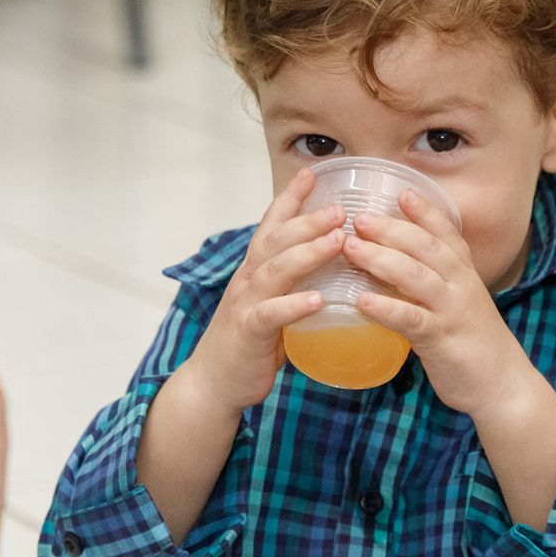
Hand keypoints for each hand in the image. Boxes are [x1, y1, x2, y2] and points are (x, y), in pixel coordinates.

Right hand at [175, 167, 346, 415]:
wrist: (214, 382)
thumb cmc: (250, 343)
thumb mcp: (271, 303)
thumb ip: (294, 284)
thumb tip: (334, 269)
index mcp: (255, 270)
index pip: (271, 225)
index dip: (289, 198)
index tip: (311, 174)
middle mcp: (248, 279)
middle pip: (277, 240)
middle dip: (308, 220)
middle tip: (341, 208)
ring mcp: (246, 303)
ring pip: (275, 269)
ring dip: (308, 252)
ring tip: (338, 240)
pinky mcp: (248, 332)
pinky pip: (271, 314)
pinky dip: (295, 305)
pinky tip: (319, 300)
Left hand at [343, 190, 543, 418]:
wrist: (502, 385)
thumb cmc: (473, 344)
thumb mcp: (459, 304)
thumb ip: (434, 284)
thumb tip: (395, 267)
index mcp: (465, 274)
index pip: (446, 234)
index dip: (424, 212)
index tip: (401, 191)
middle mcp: (461, 286)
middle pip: (425, 247)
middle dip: (390, 228)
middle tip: (357, 217)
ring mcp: (453, 311)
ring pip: (416, 276)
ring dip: (380, 259)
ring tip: (350, 248)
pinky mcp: (442, 340)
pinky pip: (411, 319)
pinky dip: (386, 307)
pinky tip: (361, 300)